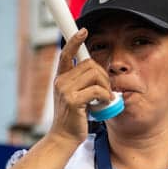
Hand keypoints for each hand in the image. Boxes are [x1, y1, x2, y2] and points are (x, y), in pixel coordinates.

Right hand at [48, 30, 113, 146]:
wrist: (63, 138)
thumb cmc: (73, 119)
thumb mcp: (75, 97)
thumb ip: (81, 83)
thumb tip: (97, 72)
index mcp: (61, 79)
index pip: (66, 54)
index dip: (74, 41)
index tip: (83, 31)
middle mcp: (60, 82)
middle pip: (89, 63)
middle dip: (103, 74)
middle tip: (106, 89)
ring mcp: (65, 90)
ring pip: (94, 74)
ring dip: (106, 86)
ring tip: (106, 97)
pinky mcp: (73, 101)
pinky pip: (97, 90)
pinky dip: (105, 95)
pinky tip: (105, 103)